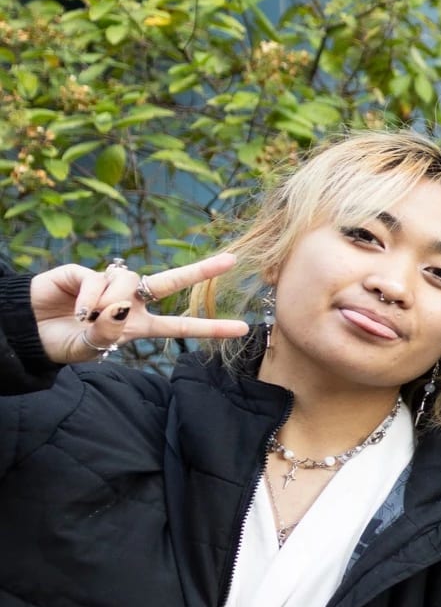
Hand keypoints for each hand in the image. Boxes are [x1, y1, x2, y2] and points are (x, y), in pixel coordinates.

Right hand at [28, 253, 249, 364]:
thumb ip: (109, 332)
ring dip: (111, 302)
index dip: (210, 328)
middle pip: (169, 282)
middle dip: (200, 270)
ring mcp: (109, 284)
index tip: (244, 328)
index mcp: (139, 325)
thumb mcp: (91, 347)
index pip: (180, 326)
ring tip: (88, 318)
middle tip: (230, 260)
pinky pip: (97, 279)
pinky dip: (89, 297)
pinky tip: (75, 309)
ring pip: (127, 281)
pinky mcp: (85, 272)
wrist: (29, 331)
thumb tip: (121, 307)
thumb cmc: (64, 341)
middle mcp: (130, 301)